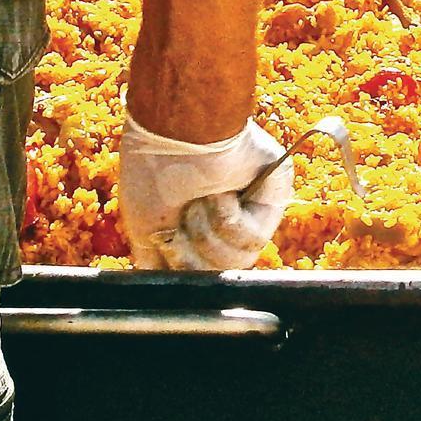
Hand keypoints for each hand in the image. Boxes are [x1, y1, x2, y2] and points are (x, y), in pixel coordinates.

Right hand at [118, 114, 293, 268]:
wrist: (174, 133)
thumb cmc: (154, 171)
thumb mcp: (145, 226)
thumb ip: (158, 260)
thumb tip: (165, 287)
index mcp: (199, 220)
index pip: (199, 269)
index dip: (181, 267)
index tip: (166, 244)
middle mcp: (228, 215)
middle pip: (217, 272)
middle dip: (191, 253)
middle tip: (181, 219)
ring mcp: (253, 206)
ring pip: (237, 261)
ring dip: (208, 235)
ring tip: (198, 202)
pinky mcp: (275, 195)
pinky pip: (252, 238)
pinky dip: (227, 220)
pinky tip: (220, 192)